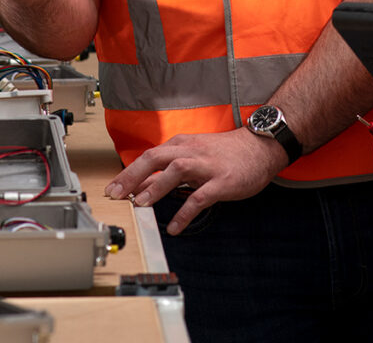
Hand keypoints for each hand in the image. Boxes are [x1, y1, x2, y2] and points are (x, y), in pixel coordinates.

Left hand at [104, 127, 287, 233]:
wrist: (260, 147)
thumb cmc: (225, 153)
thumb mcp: (194, 156)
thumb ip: (168, 170)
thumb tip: (141, 185)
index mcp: (183, 144)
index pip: (150, 156)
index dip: (129, 173)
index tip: (112, 189)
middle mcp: (192, 151)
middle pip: (156, 157)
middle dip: (133, 175)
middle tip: (116, 194)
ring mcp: (207, 166)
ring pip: (177, 169)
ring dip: (157, 186)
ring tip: (141, 204)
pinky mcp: (222, 181)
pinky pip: (201, 196)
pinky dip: (186, 212)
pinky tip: (176, 227)